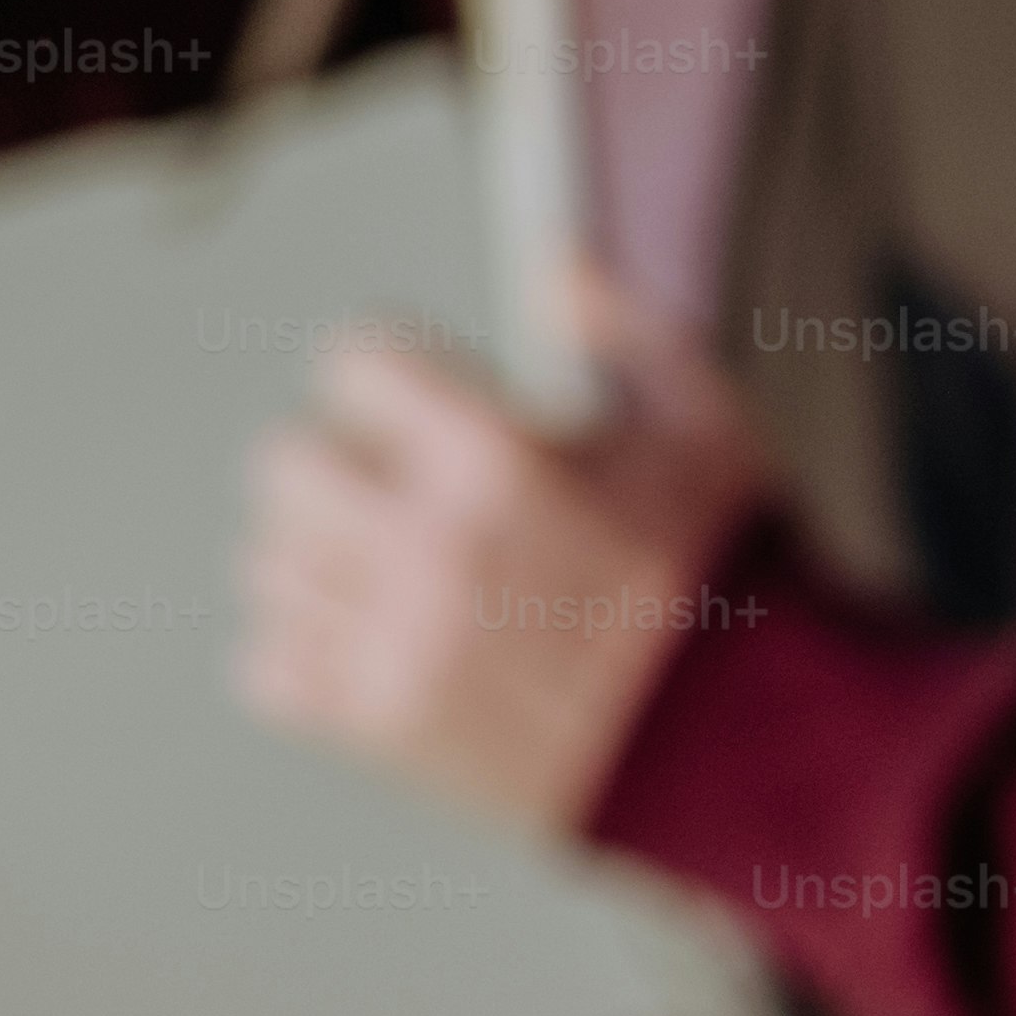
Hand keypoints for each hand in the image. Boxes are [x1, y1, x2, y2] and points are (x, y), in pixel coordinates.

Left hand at [233, 264, 766, 836]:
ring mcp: (399, 641)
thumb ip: (627, 333)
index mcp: (498, 459)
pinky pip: (266, 668)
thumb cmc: (729, 586)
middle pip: (284, 463)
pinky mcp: (386, 726)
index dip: (389, 378)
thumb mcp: (709, 430)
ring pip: (268, 567)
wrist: (749, 747)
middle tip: (397, 492)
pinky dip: (305, 654)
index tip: (417, 407)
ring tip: (397, 575)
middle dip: (340, 465)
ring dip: (322, 562)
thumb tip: (556, 268)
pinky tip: (377, 643)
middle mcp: (430, 546)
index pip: (353, 363)